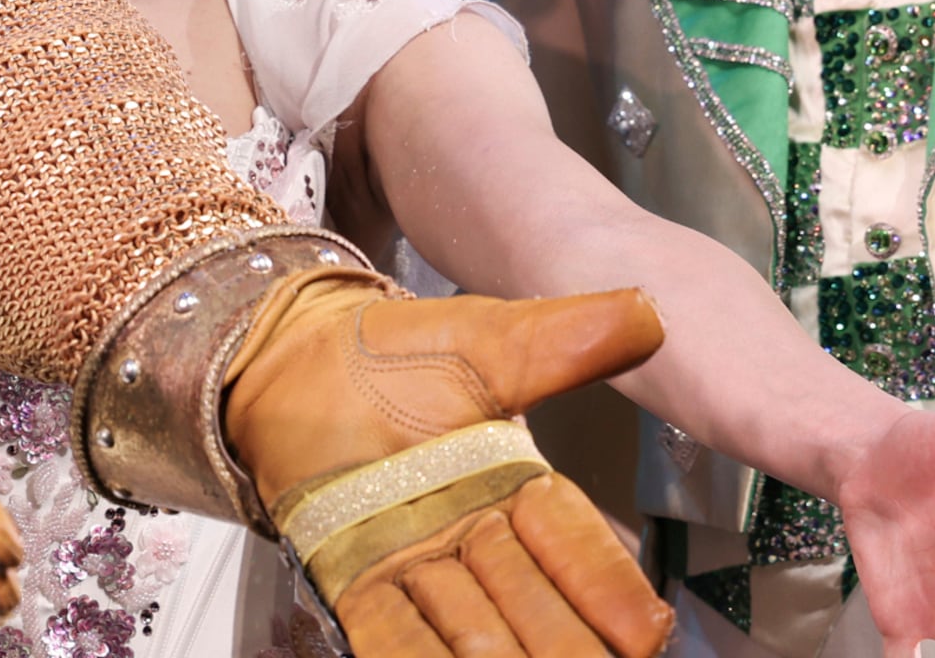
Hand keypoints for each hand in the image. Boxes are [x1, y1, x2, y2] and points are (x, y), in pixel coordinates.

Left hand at [224, 278, 679, 657]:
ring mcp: (414, 562)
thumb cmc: (390, 352)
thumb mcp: (483, 341)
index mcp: (516, 484)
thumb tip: (646, 311)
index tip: (645, 630)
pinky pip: (390, 633)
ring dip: (497, 655)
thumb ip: (562, 340)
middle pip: (530, 603)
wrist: (288, 359)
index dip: (607, 587)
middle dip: (562, 640)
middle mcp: (473, 535)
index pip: (575, 544)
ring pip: (471, 629)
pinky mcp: (352, 579)